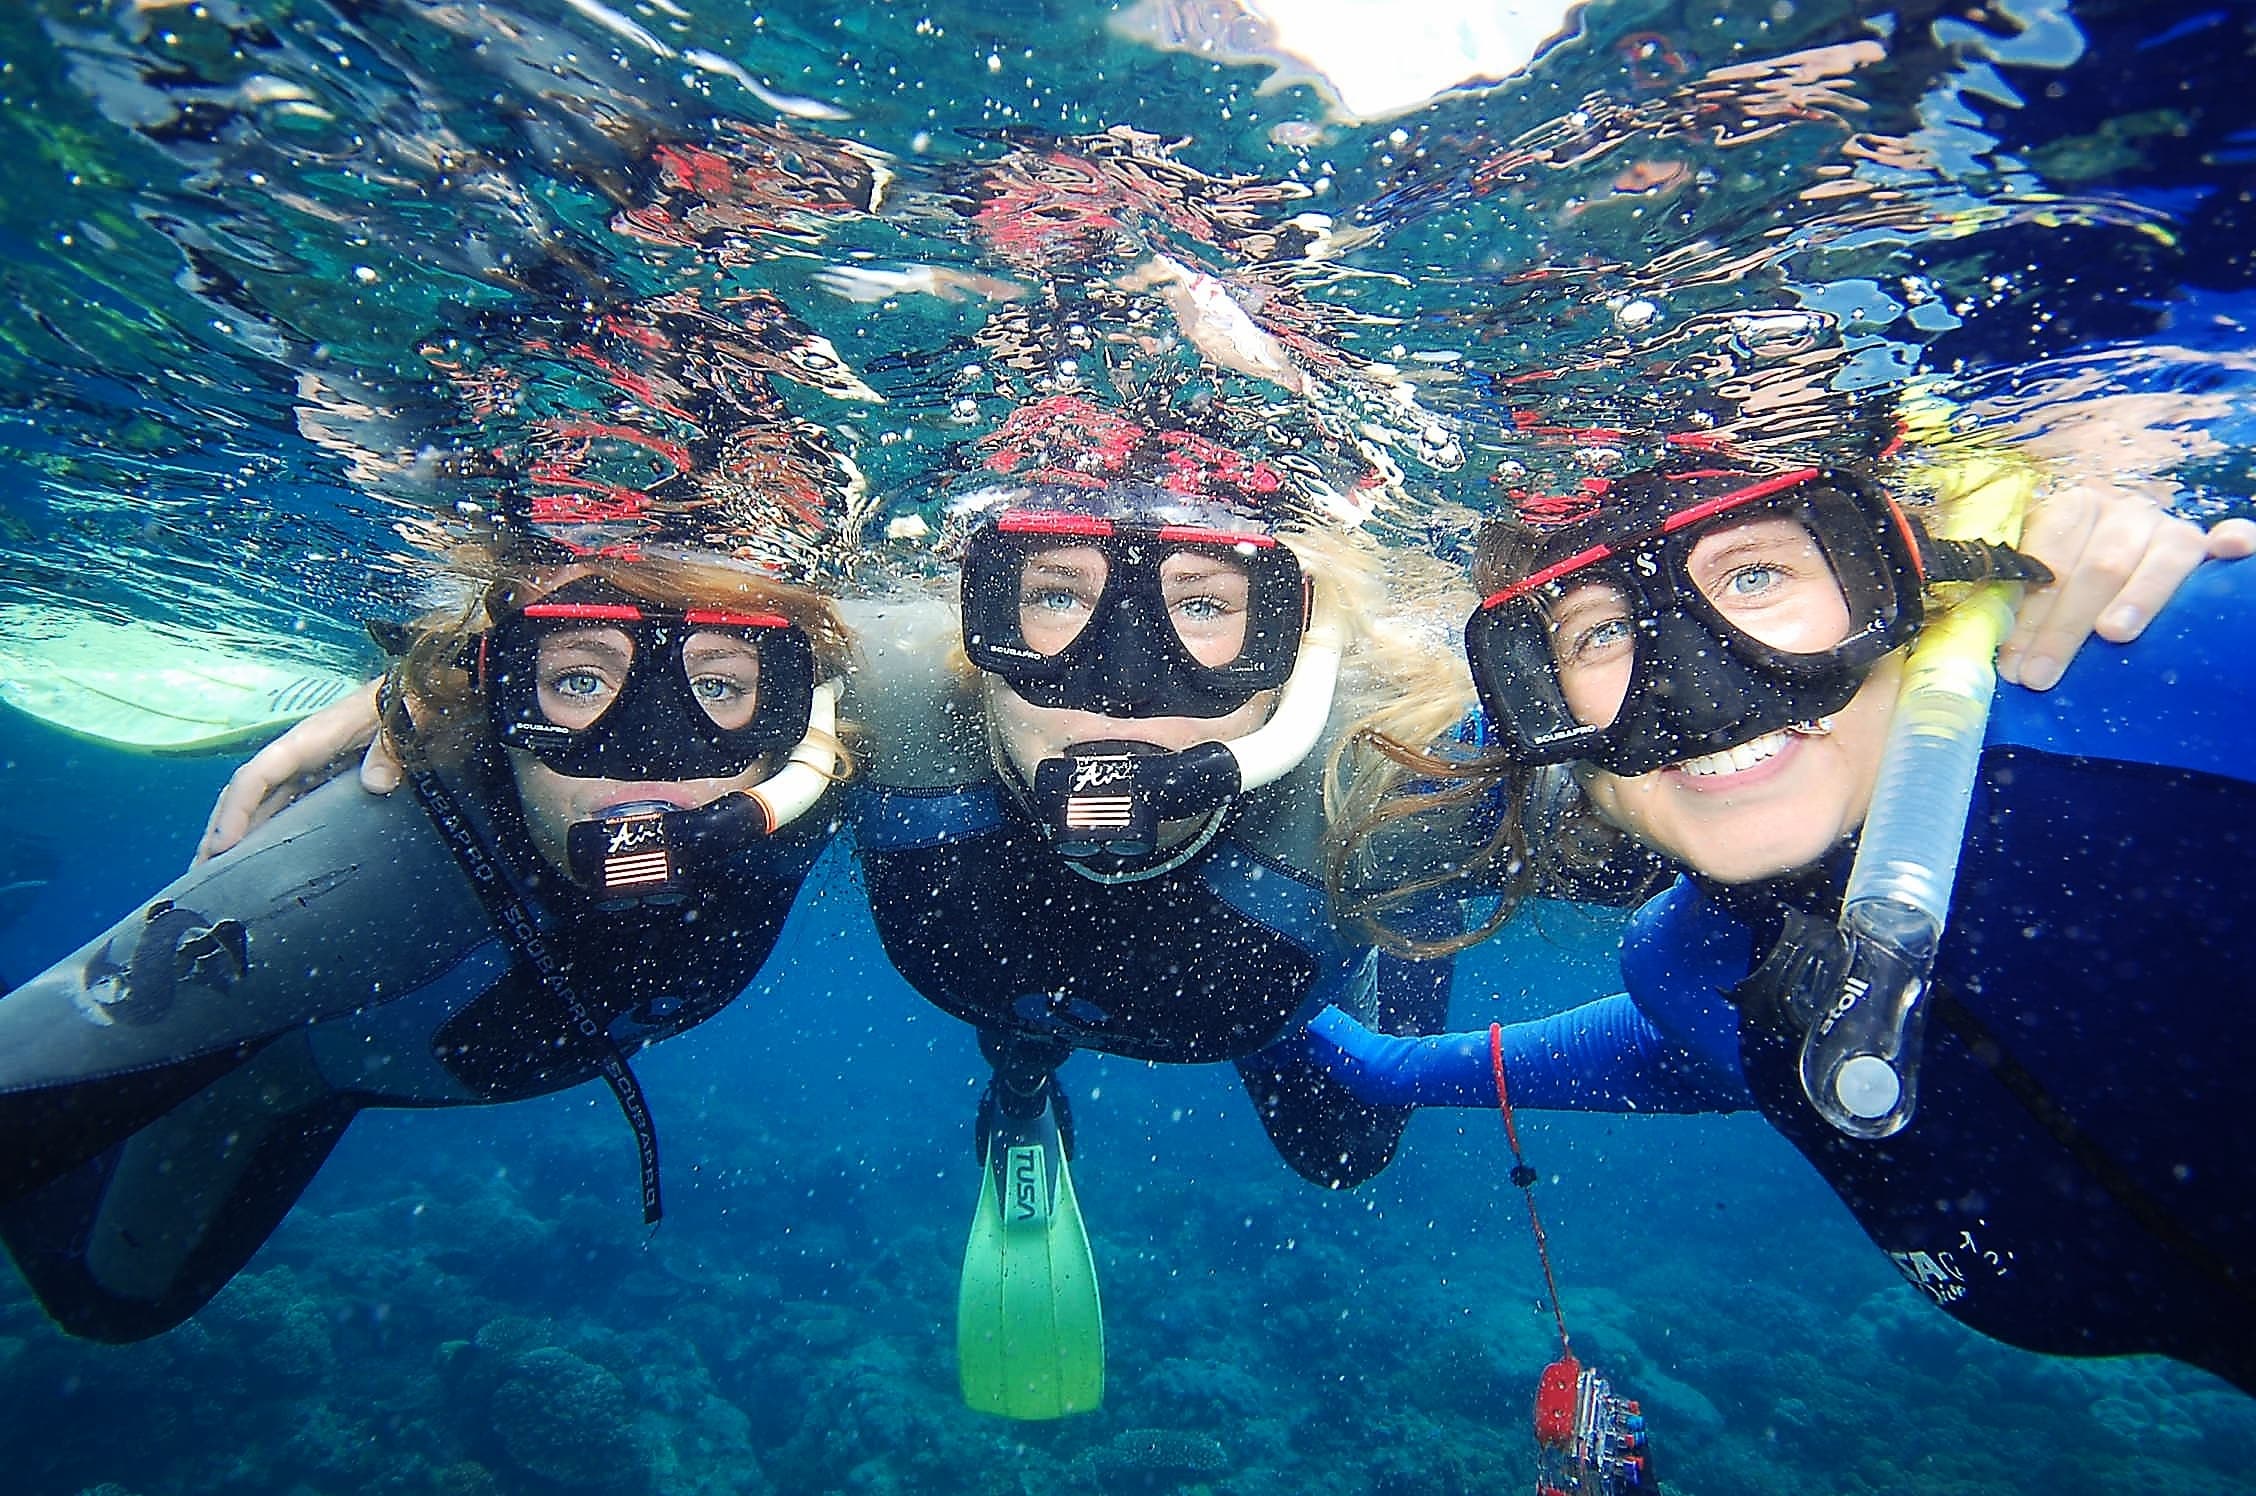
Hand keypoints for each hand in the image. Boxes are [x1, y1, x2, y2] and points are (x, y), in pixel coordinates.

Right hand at [195, 677, 394, 862]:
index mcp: (307, 741)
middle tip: (201, 875)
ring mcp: (304, 769)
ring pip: (259, 805)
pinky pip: (282, 808)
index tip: (223, 846)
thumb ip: (387, 750)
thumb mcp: (397, 723)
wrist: (407, 695)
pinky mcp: (318, 779)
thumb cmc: (398, 704)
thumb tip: (376, 784)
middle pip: (245, 796)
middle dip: (219, 832)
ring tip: (215, 875)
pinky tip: (257, 858)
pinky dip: (264, 831)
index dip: (236, 811)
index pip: (256, 776)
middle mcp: (296, 757)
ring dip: (236, 837)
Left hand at [1999, 491, 2255, 689]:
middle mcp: (2124, 513)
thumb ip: (2024, 600)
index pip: (2047, 561)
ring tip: (2113, 634)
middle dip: (2064, 626)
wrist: (2125, 552)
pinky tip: (2229, 548)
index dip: (2028, 615)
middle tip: (2040, 675)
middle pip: (2097, 567)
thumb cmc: (2073, 581)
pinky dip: (2235, 540)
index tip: (2011, 662)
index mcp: (2074, 509)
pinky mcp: (2208, 544)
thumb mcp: (2043, 581)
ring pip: (2159, 559)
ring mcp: (2169, 528)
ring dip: (2137, 597)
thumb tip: (1996, 650)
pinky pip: (2230, 536)